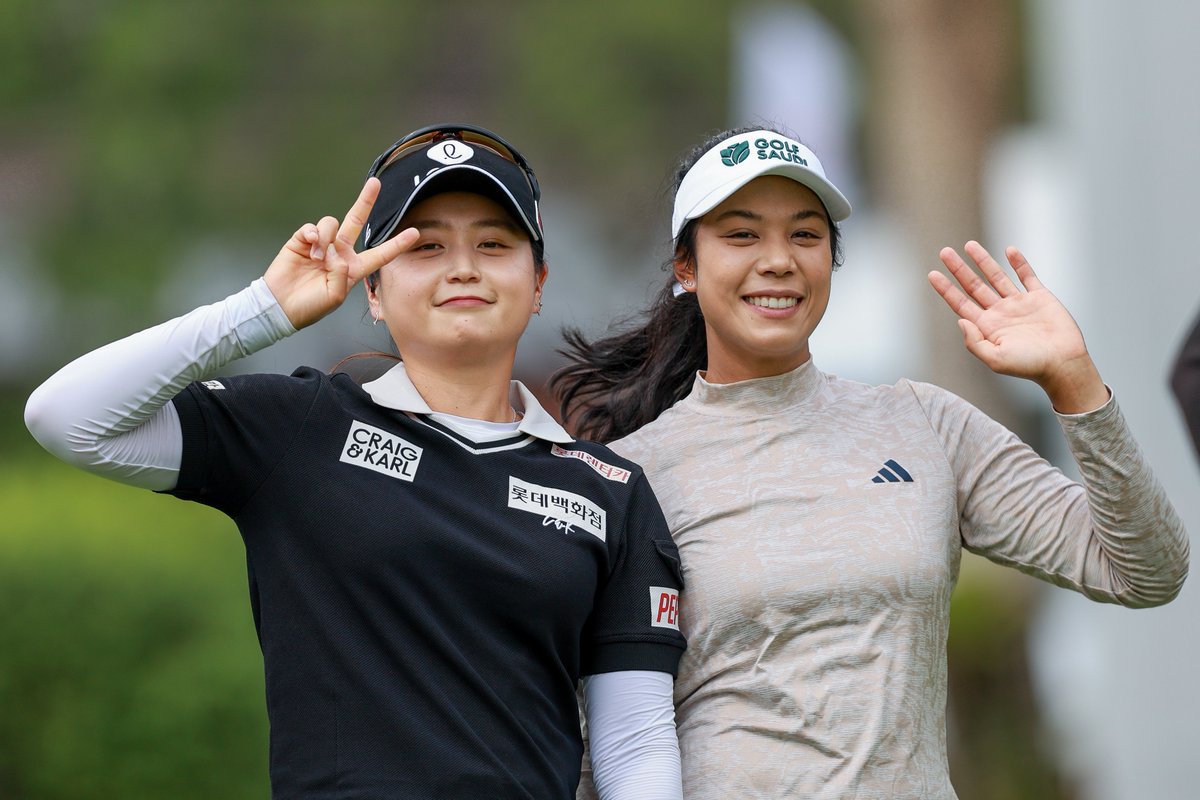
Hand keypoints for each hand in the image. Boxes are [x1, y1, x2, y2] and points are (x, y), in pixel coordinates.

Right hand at [264, 177, 418, 329]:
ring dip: (325, 239)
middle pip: (356, 221)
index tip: (415, 233)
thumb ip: (341, 275)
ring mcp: (322, 244)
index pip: (380, 254)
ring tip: (317, 258)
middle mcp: (340, 253)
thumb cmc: (310, 307)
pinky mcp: (302, 240)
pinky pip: (313, 227)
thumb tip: (334, 252)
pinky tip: (309, 246)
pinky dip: (312, 234)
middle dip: (366, 201)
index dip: (397, 244)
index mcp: (354, 269)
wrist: (281, 305)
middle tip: (376, 183)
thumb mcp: (334, 297)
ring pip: (331, 224)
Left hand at [928, 241, 1108, 412]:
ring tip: (969, 245)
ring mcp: (1019, 304)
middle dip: (959, 269)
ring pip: (997, 277)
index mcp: (987, 327)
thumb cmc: (1029, 366)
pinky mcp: (1040, 298)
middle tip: (944, 252)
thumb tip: (960, 321)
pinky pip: (1027, 276)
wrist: (1063, 363)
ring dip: (983, 261)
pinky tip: (1009, 250)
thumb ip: (974, 342)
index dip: (946, 289)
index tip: (932, 274)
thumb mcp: (995, 359)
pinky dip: (1019, 263)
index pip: (961, 303)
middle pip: (974, 286)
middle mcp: (1000, 313)